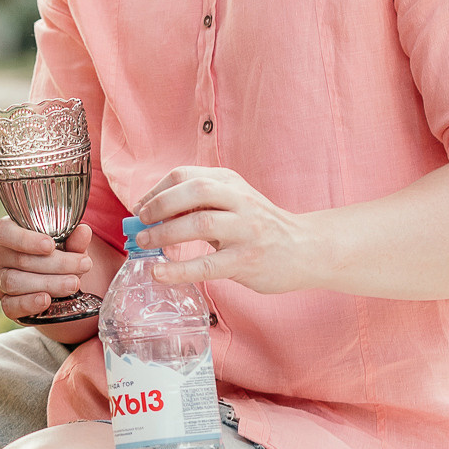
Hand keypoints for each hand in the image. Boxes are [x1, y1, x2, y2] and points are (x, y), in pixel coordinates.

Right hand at [0, 216, 100, 320]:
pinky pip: (11, 305)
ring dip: (48, 283)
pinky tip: (46, 300)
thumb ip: (74, 240)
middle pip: (21, 260)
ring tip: (74, 284)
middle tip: (83, 265)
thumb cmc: (58, 257)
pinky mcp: (7, 304)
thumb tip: (84, 231)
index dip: (25, 239)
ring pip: (16, 282)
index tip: (50, 245)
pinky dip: (29, 303)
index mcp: (10, 234)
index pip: (5, 231)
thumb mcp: (69, 246)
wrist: (58, 285)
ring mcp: (1, 281)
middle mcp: (2, 256)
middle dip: (56, 263)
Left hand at [132, 166, 322, 293]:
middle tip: (141, 222)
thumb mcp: (234, 203)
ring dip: (165, 233)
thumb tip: (152, 213)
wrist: (307, 249)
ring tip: (145, 244)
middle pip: (194, 190)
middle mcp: (240, 201)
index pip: (186, 175)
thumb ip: (201, 203)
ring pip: (200, 223)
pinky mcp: (247, 260)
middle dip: (160, 204)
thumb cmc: (260, 227)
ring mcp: (246, 230)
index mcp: (231, 183)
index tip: (140, 208)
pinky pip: (208, 264)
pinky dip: (179, 269)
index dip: (156, 191)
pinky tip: (159, 273)